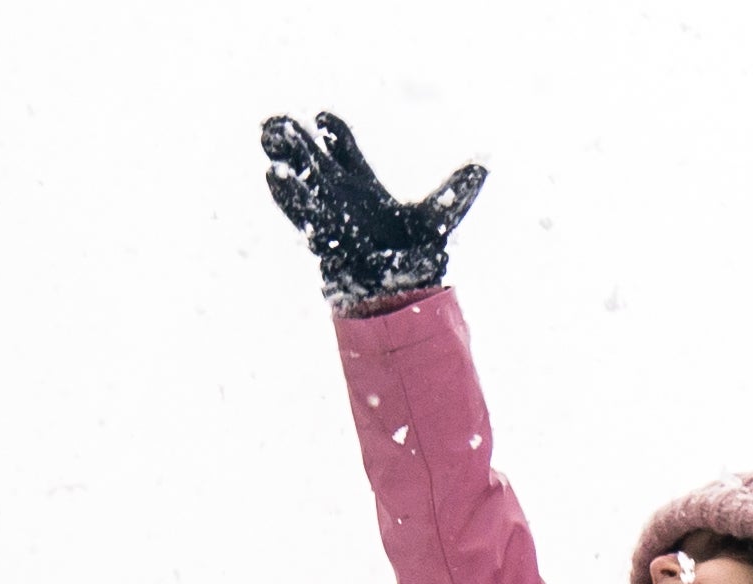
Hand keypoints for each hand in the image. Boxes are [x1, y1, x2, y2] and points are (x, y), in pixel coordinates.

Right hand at [260, 111, 486, 308]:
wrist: (404, 296)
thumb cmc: (419, 256)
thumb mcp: (440, 219)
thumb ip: (456, 192)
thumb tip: (484, 164)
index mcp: (362, 181)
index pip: (341, 144)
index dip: (331, 129)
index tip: (323, 118)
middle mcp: (339, 194)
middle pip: (311, 156)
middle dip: (296, 137)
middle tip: (281, 120)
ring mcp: (327, 214)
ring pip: (300, 180)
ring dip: (285, 159)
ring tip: (268, 135)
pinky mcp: (321, 237)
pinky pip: (298, 213)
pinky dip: (287, 193)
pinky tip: (274, 173)